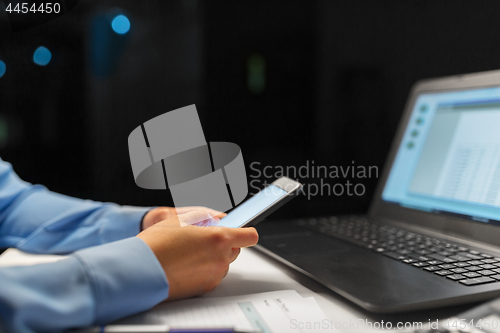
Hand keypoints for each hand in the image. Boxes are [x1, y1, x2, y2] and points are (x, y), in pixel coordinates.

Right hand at [137, 211, 258, 300]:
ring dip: (214, 258)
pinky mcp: (205, 288)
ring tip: (190, 253)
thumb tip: (214, 219)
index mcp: (218, 238)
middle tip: (203, 240)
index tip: (241, 231)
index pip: (249, 235)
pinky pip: (213, 276)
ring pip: (223, 263)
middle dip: (224, 244)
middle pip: (235, 249)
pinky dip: (205, 271)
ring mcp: (214, 275)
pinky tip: (187, 265)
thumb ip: (204, 218)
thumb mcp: (180, 220)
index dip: (245, 232)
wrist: (140, 270)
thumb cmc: (156, 244)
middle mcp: (220, 258)